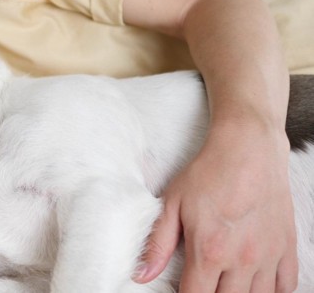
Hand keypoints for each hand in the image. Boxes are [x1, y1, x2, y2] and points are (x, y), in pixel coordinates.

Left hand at [133, 123, 298, 291]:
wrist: (248, 148)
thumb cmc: (208, 172)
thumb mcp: (172, 203)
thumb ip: (158, 243)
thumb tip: (141, 275)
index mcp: (209, 251)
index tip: (182, 289)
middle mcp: (241, 259)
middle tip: (203, 282)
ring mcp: (268, 255)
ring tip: (225, 283)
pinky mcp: (286, 246)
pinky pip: (286, 286)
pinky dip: (272, 290)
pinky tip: (255, 281)